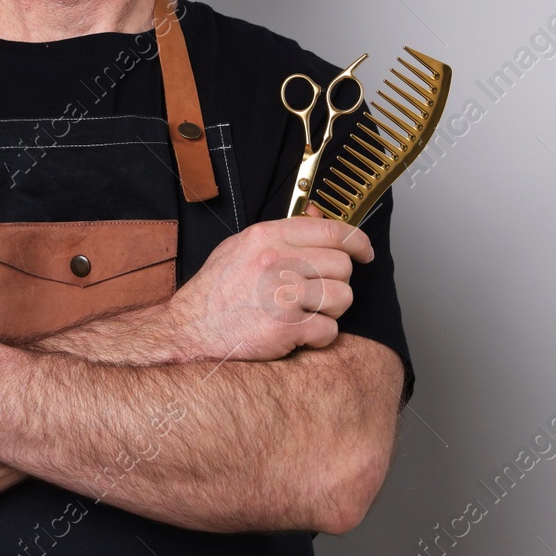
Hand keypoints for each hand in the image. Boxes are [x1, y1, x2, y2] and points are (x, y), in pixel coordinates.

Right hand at [164, 209, 370, 361]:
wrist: (190, 332)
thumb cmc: (214, 295)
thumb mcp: (239, 249)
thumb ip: (279, 234)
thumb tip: (317, 217)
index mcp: (267, 237)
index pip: (332, 230)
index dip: (358, 241)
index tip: (364, 252)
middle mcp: (277, 261)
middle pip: (343, 266)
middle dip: (337, 282)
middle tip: (318, 293)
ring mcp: (282, 295)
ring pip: (342, 298)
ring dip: (331, 311)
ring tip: (308, 314)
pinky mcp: (286, 327)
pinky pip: (329, 331)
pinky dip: (319, 338)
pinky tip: (300, 335)